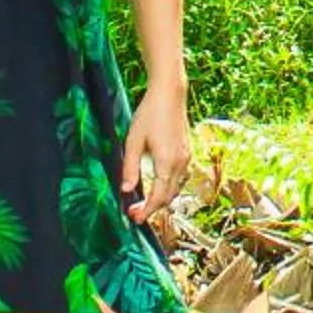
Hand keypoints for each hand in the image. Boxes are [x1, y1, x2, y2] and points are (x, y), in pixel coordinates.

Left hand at [121, 87, 191, 223]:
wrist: (170, 94)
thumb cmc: (149, 114)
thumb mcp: (133, 140)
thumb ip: (129, 167)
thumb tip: (125, 190)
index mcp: (167, 162)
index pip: (158, 197)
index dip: (146, 211)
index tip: (134, 218)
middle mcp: (181, 163)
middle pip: (169, 197)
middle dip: (152, 208)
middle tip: (134, 212)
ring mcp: (186, 157)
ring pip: (175, 188)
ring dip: (160, 198)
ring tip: (142, 200)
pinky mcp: (187, 152)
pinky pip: (179, 178)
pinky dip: (167, 187)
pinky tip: (155, 184)